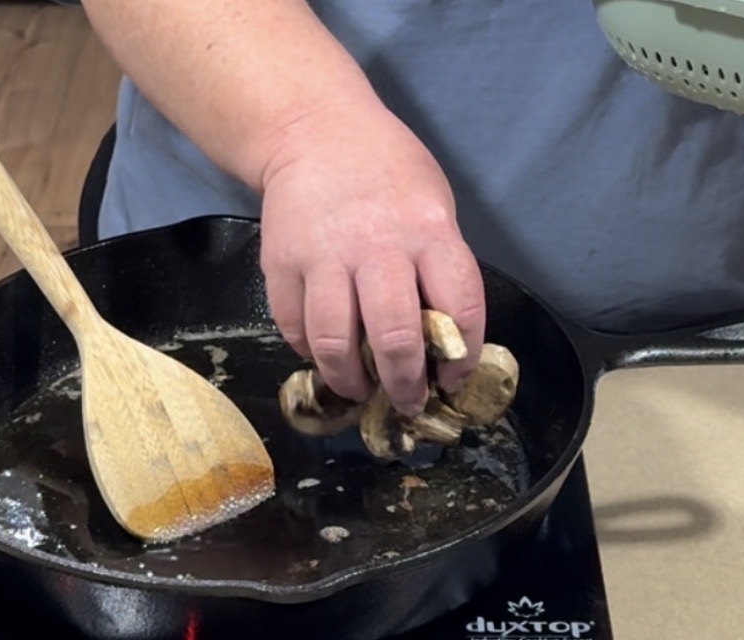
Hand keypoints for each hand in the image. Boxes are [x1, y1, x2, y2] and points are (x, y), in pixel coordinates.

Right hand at [257, 101, 484, 415]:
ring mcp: (324, 256)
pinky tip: (323, 355)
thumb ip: (440, 268)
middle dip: (405, 385)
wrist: (315, 131)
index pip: (460, 309)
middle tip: (407, 403)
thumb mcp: (434, 206)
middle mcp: (377, 246)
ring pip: (336, 343)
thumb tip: (445, 342)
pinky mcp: (281, 263)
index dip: (462, 358)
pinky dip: (309, 352)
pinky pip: (294, 326)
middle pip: (395, 339)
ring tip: (360, 390)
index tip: (454, 381)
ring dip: (351, 381)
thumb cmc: (388, 174)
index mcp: (429, 231)